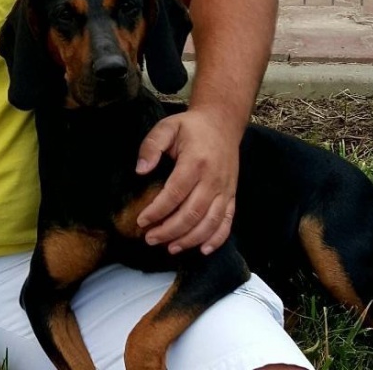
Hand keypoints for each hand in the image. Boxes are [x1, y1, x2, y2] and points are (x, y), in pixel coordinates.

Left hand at [135, 109, 239, 254]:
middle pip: (192, 213)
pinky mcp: (232, 195)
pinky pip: (227, 222)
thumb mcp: (167, 127)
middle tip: (150, 238)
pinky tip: (202, 250)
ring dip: (189, 239)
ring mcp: (225, 189)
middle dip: (169, 231)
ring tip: (170, 248)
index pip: (175, 193)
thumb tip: (140, 170)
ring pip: (209, 223)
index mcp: (196, 162)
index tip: (141, 221)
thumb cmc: (191, 127)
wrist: (223, 123)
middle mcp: (213, 179)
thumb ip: (151, 146)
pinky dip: (216, 239)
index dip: (157, 211)